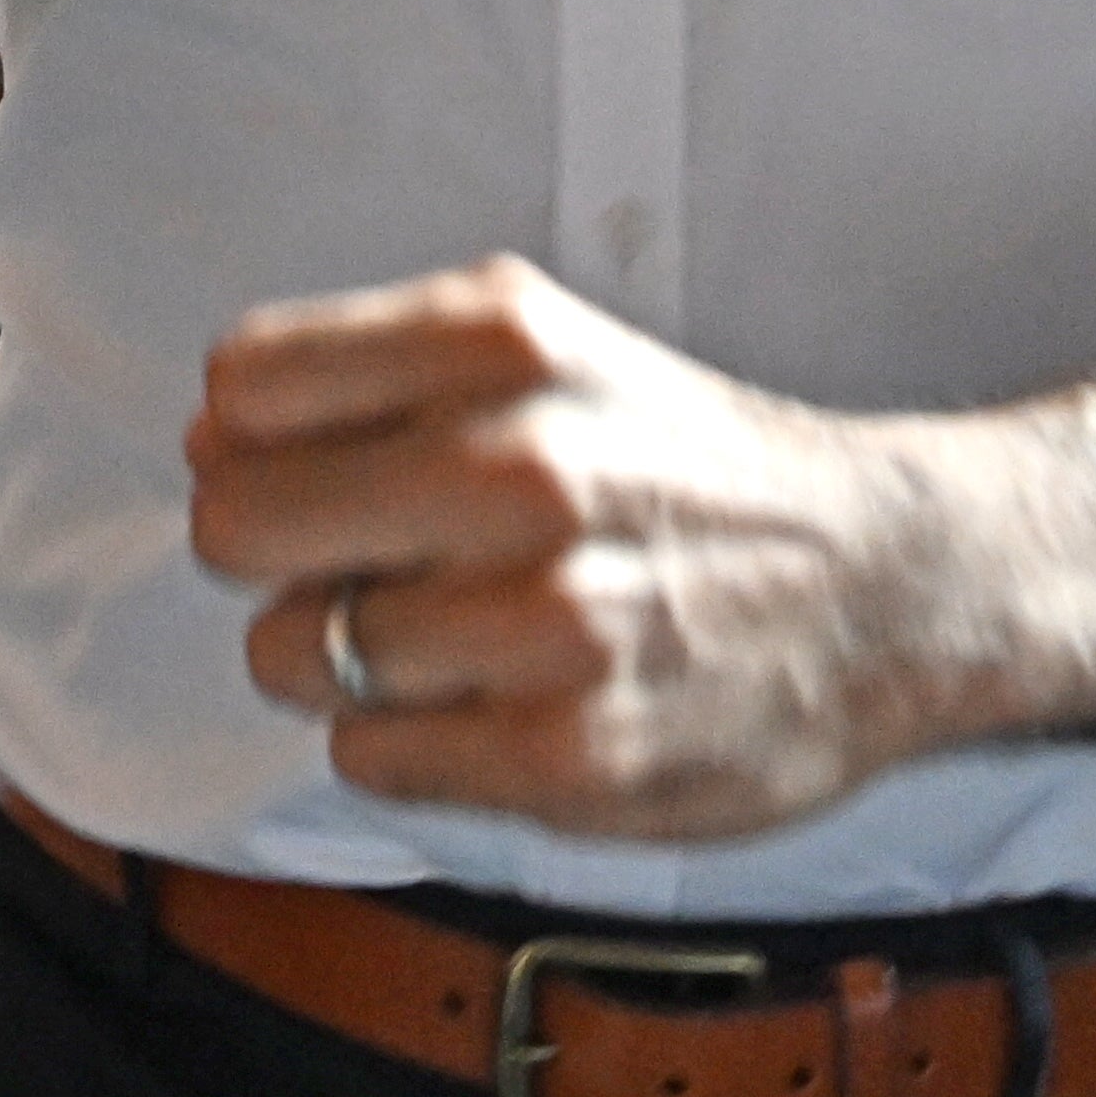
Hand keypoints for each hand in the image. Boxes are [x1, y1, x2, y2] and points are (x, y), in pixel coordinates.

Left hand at [186, 255, 945, 843]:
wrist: (887, 585)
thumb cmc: (686, 472)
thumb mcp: (548, 351)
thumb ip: (374, 373)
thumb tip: (208, 441)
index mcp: (504, 340)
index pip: (244, 387)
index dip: (252, 441)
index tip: (311, 466)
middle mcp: (520, 465)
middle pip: (235, 525)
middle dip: (278, 556)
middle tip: (365, 564)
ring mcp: (544, 618)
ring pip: (290, 654)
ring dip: (346, 659)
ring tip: (454, 638)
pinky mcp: (566, 754)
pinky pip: (366, 755)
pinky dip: (407, 740)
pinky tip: (497, 701)